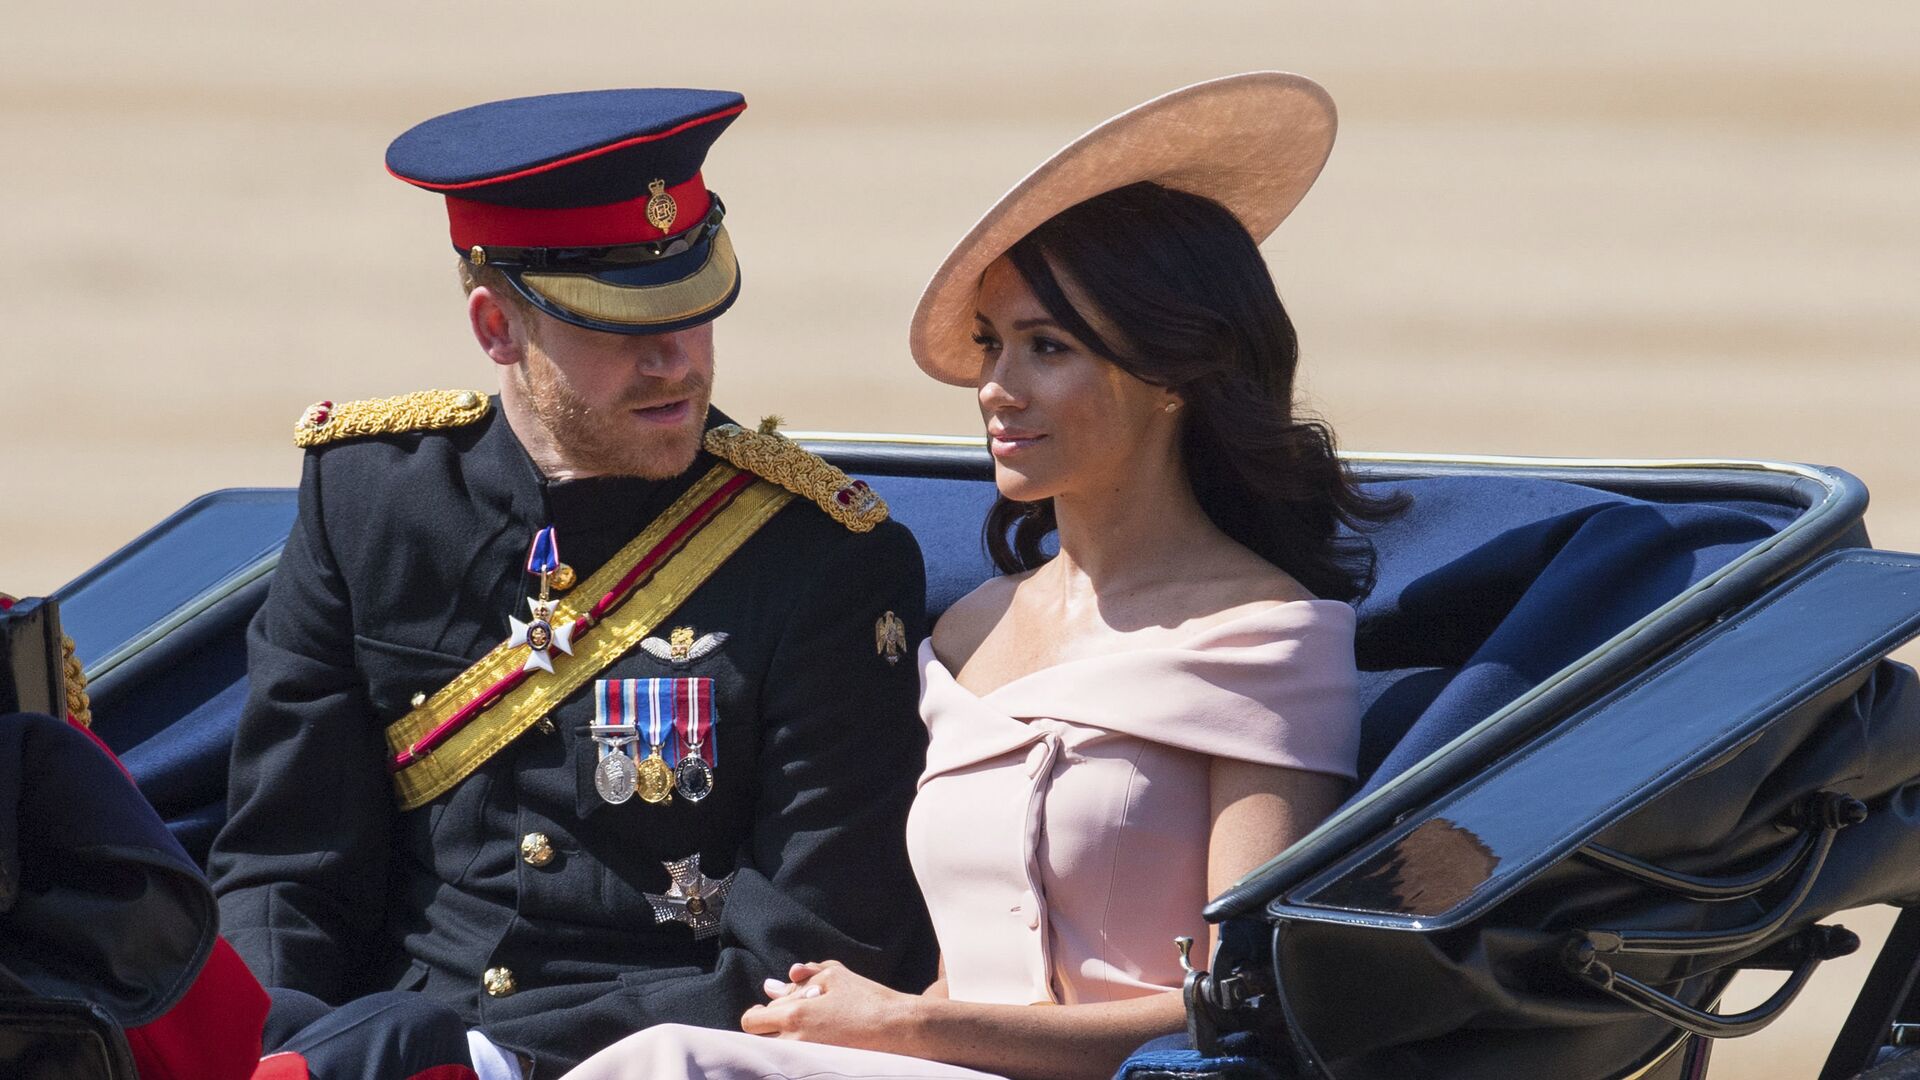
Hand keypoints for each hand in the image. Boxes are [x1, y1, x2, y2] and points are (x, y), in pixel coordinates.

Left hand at [742, 960, 924, 1055]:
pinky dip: (795, 1053)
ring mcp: (807, 1058)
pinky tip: (810, 1044)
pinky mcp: (820, 1067)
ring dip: (777, 1043)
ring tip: (796, 1034)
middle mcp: (795, 1041)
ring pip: (773, 1054)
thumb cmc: (868, 998)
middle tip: (778, 1024)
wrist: (898, 1027)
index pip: (754, 1020)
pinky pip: (793, 1062)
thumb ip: (804, 975)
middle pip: (757, 1041)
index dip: (759, 1014)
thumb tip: (776, 983)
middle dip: (763, 1030)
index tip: (768, 1011)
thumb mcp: (835, 976)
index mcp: (794, 1014)